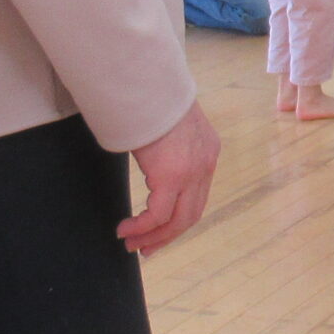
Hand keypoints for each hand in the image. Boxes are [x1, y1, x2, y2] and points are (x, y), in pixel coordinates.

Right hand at [121, 100, 219, 254]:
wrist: (149, 84)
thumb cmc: (152, 99)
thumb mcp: (169, 126)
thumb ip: (170, 147)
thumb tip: (154, 159)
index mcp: (208, 152)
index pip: (198, 196)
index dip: (178, 218)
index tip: (160, 231)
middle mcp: (206, 165)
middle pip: (191, 214)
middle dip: (167, 236)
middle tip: (146, 249)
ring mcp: (192, 172)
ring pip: (178, 221)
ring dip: (153, 237)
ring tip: (132, 245)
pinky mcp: (172, 176)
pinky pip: (158, 215)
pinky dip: (141, 228)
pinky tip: (125, 231)